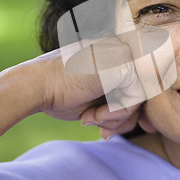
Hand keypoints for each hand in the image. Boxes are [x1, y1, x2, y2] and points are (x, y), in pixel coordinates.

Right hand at [30, 38, 155, 138]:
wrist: (34, 85)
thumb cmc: (57, 93)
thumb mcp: (94, 99)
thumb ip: (118, 102)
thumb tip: (145, 123)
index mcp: (113, 52)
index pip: (134, 85)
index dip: (126, 112)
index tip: (111, 130)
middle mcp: (120, 48)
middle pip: (138, 92)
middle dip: (122, 119)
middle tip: (102, 131)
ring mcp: (124, 53)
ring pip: (139, 98)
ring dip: (116, 118)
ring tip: (91, 119)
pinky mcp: (125, 65)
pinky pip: (136, 99)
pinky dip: (117, 114)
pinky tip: (94, 114)